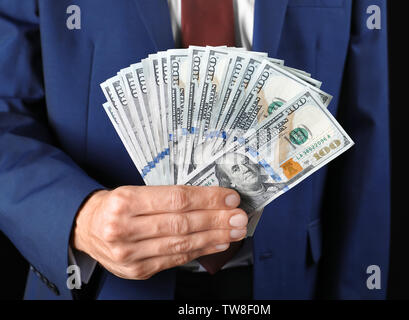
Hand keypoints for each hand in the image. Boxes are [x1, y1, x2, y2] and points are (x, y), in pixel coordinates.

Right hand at [71, 185, 246, 279]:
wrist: (86, 228)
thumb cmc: (115, 206)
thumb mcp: (134, 190)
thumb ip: (169, 196)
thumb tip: (209, 199)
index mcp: (125, 201)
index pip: (176, 199)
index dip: (208, 199)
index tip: (229, 197)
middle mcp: (125, 228)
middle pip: (182, 223)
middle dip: (216, 220)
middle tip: (239, 216)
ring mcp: (130, 254)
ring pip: (181, 244)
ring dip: (214, 237)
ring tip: (234, 230)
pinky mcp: (137, 270)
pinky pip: (175, 260)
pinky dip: (200, 251)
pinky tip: (217, 243)